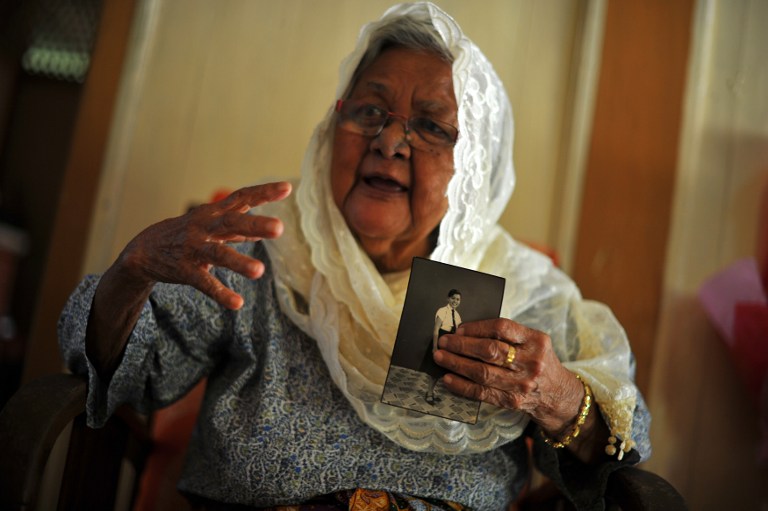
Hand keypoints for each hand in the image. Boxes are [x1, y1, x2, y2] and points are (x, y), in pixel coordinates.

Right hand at [115, 181, 291, 309]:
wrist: (143, 250)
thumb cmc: (186, 233)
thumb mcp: (210, 224)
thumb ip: (238, 227)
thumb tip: (264, 230)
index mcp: (214, 213)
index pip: (241, 197)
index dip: (263, 192)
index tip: (287, 188)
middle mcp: (205, 227)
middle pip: (231, 222)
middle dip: (254, 224)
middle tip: (279, 228)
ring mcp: (194, 248)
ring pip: (218, 254)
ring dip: (239, 262)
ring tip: (259, 272)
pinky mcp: (185, 270)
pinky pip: (204, 283)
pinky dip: (220, 293)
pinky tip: (237, 303)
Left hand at [434, 318, 584, 435]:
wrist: (558, 395)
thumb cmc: (538, 362)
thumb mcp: (533, 342)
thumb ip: (507, 335)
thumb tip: (465, 332)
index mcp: (536, 340)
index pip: (501, 328)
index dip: (476, 328)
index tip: (459, 329)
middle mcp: (531, 362)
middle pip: (489, 351)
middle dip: (461, 345)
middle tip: (443, 342)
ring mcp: (522, 384)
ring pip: (482, 373)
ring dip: (456, 364)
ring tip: (440, 357)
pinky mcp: (512, 401)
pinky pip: (481, 393)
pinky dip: (461, 386)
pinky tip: (448, 378)